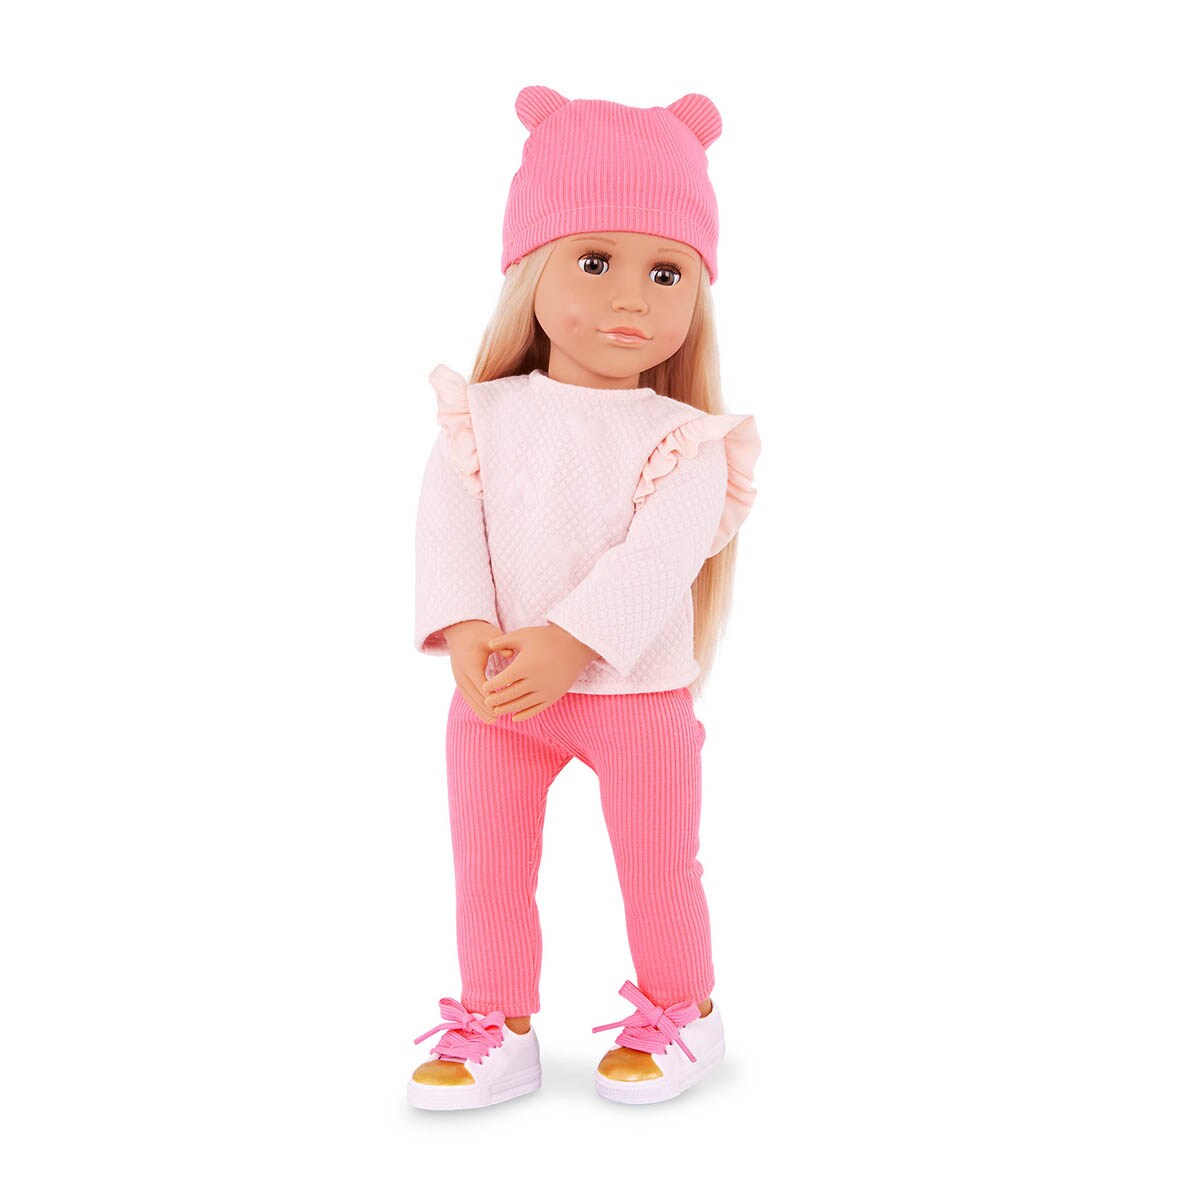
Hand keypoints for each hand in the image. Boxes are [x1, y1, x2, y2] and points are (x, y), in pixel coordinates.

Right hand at [443, 620, 508, 723]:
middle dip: (486, 708)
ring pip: (469, 699)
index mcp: (471, 664)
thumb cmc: (479, 633)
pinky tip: (485, 715)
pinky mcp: (459, 680)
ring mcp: (459, 678)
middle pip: (474, 696)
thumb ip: (501, 646)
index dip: (491, 696)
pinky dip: (475, 706)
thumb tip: (510, 654)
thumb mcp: (491, 636)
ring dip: (480, 710)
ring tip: (492, 722)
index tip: (503, 705)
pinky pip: (467, 697)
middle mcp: (462, 674)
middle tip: (499, 718)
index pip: (481, 685)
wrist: (460, 631)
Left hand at [480, 623, 597, 721]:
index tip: (484, 687)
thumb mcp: (524, 635)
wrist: (576, 646)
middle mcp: (535, 680)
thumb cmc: (547, 638)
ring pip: (521, 705)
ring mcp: (545, 690)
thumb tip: (488, 645)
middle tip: (486, 702)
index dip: (491, 685)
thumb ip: (504, 641)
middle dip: (496, 700)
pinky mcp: (553, 696)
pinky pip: (536, 709)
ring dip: (507, 709)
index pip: (503, 680)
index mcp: (525, 665)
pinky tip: (514, 717)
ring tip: (496, 710)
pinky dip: (524, 715)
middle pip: (510, 695)